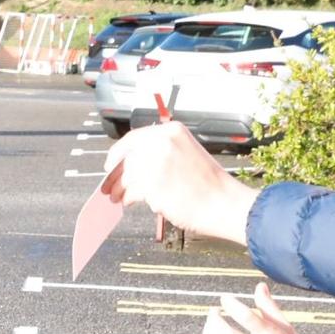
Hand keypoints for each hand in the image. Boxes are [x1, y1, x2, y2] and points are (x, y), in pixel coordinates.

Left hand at [101, 122, 258, 243]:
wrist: (225, 203)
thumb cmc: (211, 185)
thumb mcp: (186, 153)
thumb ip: (160, 152)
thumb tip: (133, 165)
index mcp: (171, 131)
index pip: (133, 138)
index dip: (118, 153)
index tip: (111, 163)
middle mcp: (162, 143)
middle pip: (126, 159)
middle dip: (116, 175)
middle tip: (109, 185)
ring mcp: (156, 163)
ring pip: (127, 176)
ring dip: (120, 189)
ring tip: (118, 197)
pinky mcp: (152, 185)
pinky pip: (132, 192)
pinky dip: (128, 198)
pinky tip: (130, 202)